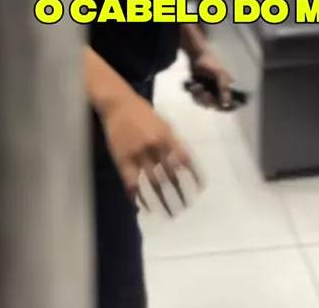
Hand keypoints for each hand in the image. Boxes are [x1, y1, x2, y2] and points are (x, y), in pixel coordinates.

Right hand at [101, 93, 202, 215]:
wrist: (118, 104)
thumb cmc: (143, 114)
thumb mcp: (163, 124)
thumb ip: (173, 142)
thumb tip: (183, 163)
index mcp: (167, 136)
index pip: (185, 159)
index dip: (194, 174)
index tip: (200, 189)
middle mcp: (155, 145)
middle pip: (170, 174)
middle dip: (179, 193)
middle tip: (185, 207)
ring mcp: (138, 153)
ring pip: (153, 182)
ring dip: (161, 200)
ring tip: (168, 214)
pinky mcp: (122, 159)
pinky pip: (132, 182)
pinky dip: (137, 196)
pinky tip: (141, 206)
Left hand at [189, 49, 233, 109]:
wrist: (196, 56)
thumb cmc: (210, 63)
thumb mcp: (219, 74)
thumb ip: (224, 89)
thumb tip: (226, 104)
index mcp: (227, 88)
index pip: (230, 103)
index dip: (227, 108)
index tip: (221, 107)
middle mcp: (218, 92)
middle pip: (215, 105)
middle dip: (209, 100)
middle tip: (206, 93)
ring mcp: (208, 91)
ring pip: (204, 103)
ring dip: (199, 96)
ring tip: (198, 86)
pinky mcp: (199, 91)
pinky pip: (196, 98)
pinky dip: (193, 93)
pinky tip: (193, 85)